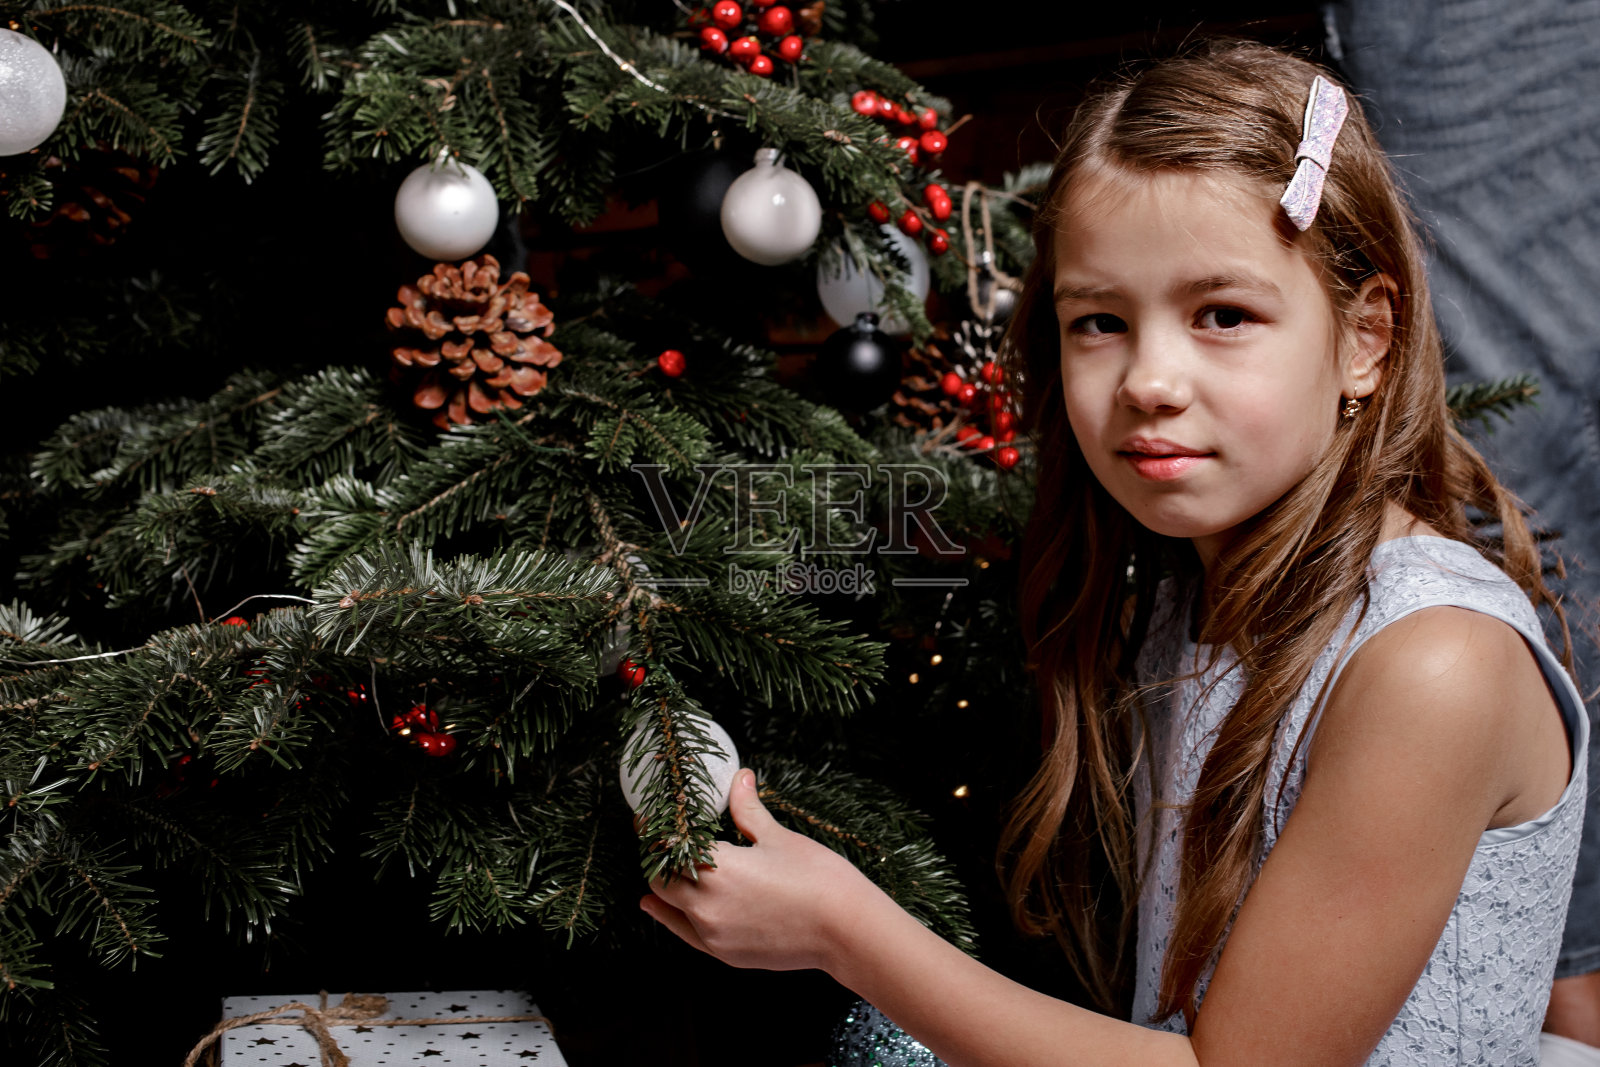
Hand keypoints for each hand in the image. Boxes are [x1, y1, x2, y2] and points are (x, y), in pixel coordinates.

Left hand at [641, 768, 878, 973]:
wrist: (846, 930)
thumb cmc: (818, 878)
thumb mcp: (778, 838)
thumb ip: (748, 809)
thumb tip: (740, 777)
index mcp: (718, 868)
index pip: (668, 845)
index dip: (654, 830)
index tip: (647, 817)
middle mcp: (706, 904)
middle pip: (660, 877)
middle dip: (656, 857)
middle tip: (657, 838)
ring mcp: (714, 934)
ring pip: (668, 907)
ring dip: (661, 886)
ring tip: (659, 867)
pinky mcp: (725, 954)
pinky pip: (685, 933)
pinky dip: (670, 916)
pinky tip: (656, 907)